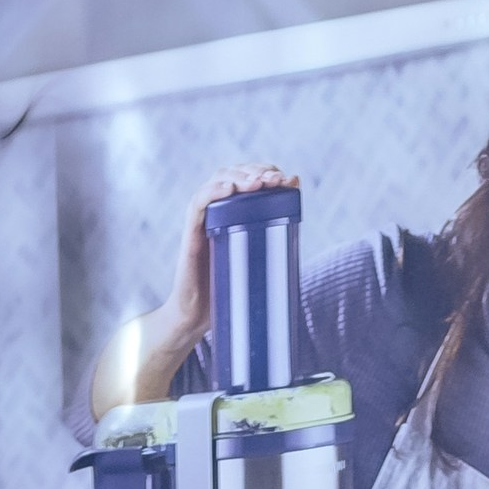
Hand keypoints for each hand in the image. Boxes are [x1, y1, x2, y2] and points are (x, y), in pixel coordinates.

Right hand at [167, 163, 297, 355]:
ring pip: (218, 181)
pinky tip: (230, 188)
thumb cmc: (229, 292)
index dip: (267, 172)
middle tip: (277, 180)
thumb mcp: (256, 265)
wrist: (197, 316)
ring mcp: (203, 218)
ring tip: (259, 183)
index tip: (288, 181)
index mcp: (233, 212)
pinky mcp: (191, 232)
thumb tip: (296, 244)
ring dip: (240, 176)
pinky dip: (214, 192)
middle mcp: (217, 209)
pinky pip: (199, 203)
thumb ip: (272, 248)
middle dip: (258, 171)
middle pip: (235, 174)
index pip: (249, 179)